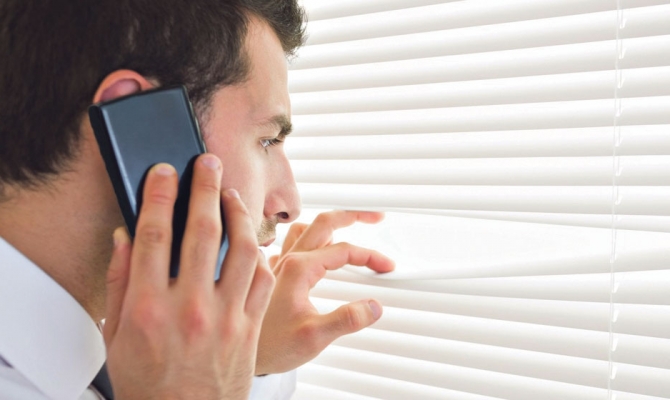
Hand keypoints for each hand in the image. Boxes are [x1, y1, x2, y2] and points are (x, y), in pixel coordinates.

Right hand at [103, 155, 274, 398]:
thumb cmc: (148, 380)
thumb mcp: (117, 335)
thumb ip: (121, 282)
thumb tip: (126, 237)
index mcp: (150, 307)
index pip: (155, 234)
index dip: (160, 194)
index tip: (165, 171)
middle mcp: (191, 306)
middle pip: (203, 231)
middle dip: (206, 188)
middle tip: (209, 163)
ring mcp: (226, 316)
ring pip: (243, 249)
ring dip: (240, 214)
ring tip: (234, 195)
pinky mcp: (250, 326)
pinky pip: (263, 279)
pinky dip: (260, 254)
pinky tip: (253, 239)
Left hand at [255, 211, 394, 374]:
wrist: (240, 353)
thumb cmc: (269, 346)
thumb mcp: (314, 337)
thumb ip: (346, 319)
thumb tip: (373, 306)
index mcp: (298, 269)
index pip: (343, 250)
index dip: (370, 256)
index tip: (386, 267)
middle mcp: (287, 260)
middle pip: (324, 223)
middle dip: (352, 215)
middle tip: (375, 216)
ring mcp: (278, 265)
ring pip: (306, 229)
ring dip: (329, 223)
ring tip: (348, 226)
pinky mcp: (274, 273)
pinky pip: (293, 244)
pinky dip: (310, 237)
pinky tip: (315, 247)